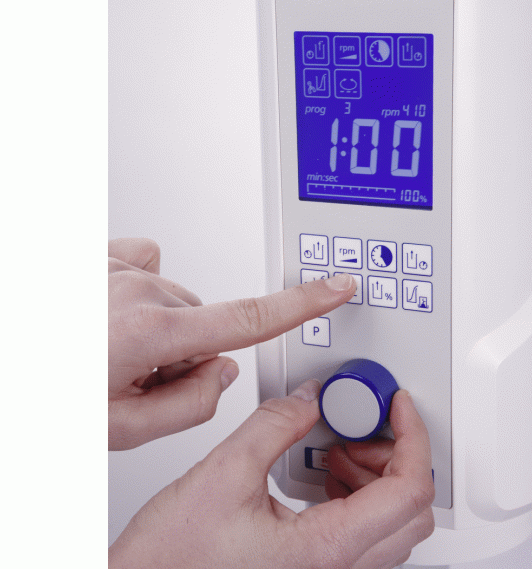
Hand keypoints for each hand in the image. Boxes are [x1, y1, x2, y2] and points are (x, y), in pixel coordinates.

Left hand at [108, 238, 355, 449]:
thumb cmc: (43, 395)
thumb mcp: (119, 429)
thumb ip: (189, 406)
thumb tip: (221, 369)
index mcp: (148, 331)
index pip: (249, 319)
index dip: (302, 304)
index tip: (335, 288)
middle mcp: (138, 289)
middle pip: (202, 323)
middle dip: (181, 353)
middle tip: (135, 377)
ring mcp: (119, 268)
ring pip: (173, 301)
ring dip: (155, 329)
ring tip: (110, 354)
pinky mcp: (103, 255)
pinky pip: (146, 264)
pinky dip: (140, 290)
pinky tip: (113, 313)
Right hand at [109, 383, 433, 568]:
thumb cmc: (173, 560)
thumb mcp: (224, 474)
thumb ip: (275, 424)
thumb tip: (310, 397)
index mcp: (325, 550)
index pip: (409, 491)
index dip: (413, 437)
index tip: (398, 406)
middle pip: (413, 512)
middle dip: (399, 455)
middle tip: (366, 424)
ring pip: (394, 526)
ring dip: (379, 475)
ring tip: (342, 447)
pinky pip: (365, 535)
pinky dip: (359, 496)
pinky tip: (327, 474)